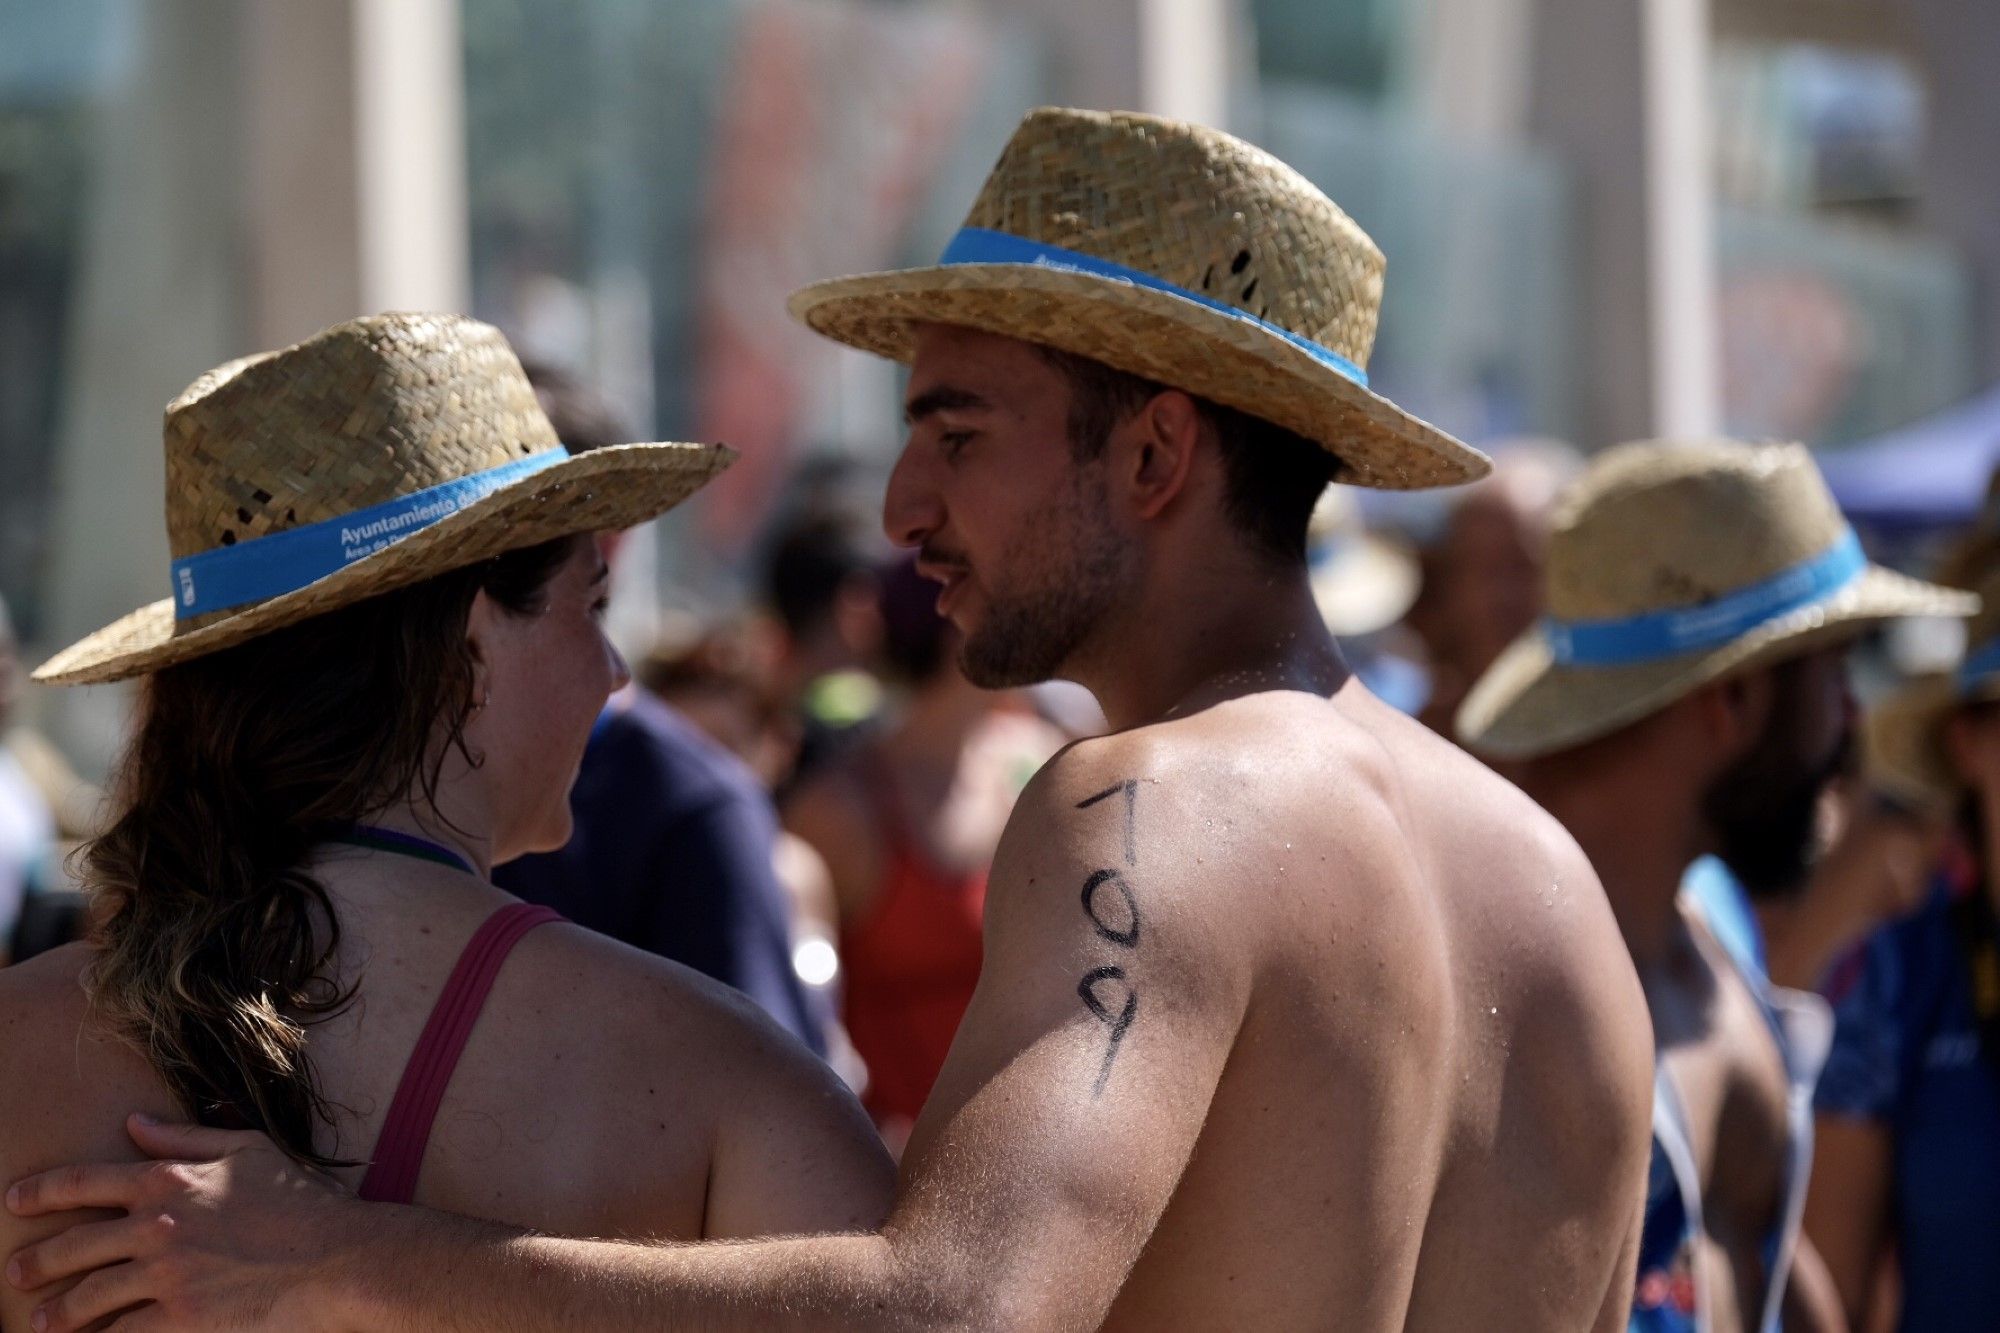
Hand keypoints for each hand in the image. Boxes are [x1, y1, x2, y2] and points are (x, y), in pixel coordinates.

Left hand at [6, 1115, 359, 1331]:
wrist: (336, 1257)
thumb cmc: (299, 1200)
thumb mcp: (247, 1149)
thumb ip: (185, 1136)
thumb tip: (134, 1123)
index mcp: (168, 1179)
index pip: (84, 1182)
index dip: (42, 1192)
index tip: (15, 1201)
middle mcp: (157, 1225)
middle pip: (73, 1245)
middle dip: (36, 1261)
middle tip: (16, 1273)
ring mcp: (165, 1275)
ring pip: (88, 1296)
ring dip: (58, 1312)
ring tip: (41, 1322)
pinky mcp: (179, 1319)